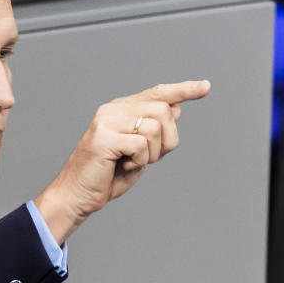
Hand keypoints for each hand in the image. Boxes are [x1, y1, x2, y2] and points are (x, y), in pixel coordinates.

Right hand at [34, 80, 210, 243]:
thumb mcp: (139, 152)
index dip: (183, 90)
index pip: (158, 93)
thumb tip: (176, 110)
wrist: (78, 195)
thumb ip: (154, 131)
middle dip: (167, 140)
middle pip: (163, 110)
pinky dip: (140, 162)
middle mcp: (113, 110)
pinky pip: (141, 145)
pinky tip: (124, 167)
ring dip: (152, 154)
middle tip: (149, 158)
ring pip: (154, 127)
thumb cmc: (108, 176)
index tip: (205, 86)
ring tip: (132, 162)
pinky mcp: (103, 138)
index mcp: (121, 109)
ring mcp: (106, 122)